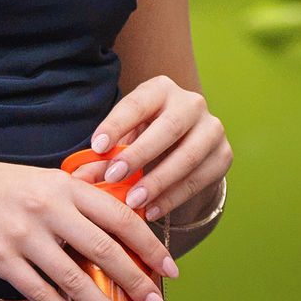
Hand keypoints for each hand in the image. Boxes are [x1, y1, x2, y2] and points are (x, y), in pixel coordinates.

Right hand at [0, 148, 173, 300]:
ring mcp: (23, 235)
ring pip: (76, 280)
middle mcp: (48, 209)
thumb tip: (115, 222)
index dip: (151, 245)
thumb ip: (73, 197)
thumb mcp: (37, 179)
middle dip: (138, 283)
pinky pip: (42, 294)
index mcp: (63, 185)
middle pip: (107, 251)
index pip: (121, 216)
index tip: (170, 268)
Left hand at [88, 75, 230, 238]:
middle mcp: (190, 104)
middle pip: (168, 128)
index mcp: (159, 90)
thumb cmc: (142, 138)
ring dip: (158, 182)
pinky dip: (174, 198)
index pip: (137, 104)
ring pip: (189, 156)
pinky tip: (151, 211)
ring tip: (132, 202)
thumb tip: (77, 179)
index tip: (97, 147)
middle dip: (139, 154)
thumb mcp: (121, 140)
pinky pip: (200, 179)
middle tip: (113, 177)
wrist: (184, 146)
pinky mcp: (223, 155)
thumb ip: (101, 157)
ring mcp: (212, 129)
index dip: (117, 125)